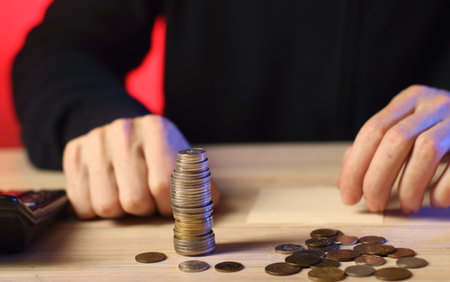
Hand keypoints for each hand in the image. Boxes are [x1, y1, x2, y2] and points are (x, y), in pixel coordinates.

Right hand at [63, 115, 219, 218]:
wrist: (123, 130)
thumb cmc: (156, 151)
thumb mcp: (181, 159)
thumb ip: (197, 184)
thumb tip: (203, 211)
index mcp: (156, 129)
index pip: (163, 185)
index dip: (168, 207)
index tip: (170, 208)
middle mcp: (123, 131)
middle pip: (134, 200)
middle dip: (145, 210)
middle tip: (148, 201)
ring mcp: (94, 141)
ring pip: (106, 206)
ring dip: (121, 211)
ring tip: (128, 194)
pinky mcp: (73, 153)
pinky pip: (82, 204)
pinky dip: (96, 210)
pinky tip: (108, 193)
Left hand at [338, 85, 449, 212]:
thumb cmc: (440, 135)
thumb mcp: (407, 132)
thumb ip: (374, 151)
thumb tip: (344, 184)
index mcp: (410, 99)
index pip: (372, 130)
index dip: (355, 166)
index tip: (348, 196)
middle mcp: (434, 104)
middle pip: (395, 140)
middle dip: (377, 179)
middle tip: (374, 205)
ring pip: (426, 151)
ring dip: (409, 187)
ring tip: (407, 207)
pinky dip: (442, 189)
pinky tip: (434, 200)